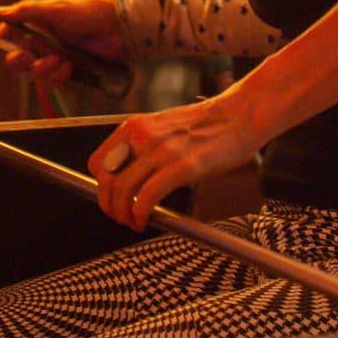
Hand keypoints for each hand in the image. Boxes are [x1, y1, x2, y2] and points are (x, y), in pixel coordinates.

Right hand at [0, 0, 123, 85]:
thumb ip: (26, 12)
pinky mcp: (70, 68)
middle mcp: (44, 38)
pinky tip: (68, 68)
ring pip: (36, 70)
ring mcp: (57, 54)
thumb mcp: (56, 9)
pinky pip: (55, 79)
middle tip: (25, 58)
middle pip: (19, 56)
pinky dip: (59, 76)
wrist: (121, 27)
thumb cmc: (89, 12)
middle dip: (19, 60)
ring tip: (57, 61)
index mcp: (37, 20)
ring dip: (42, 68)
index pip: (9, 32)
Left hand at [87, 92, 261, 230]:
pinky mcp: (182, 166)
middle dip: (108, 206)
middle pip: (106, 179)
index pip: (97, 162)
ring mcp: (161, 151)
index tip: (110, 199)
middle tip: (119, 217)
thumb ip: (144, 148)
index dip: (100, 187)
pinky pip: (147, 196)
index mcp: (135, 126)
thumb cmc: (208, 125)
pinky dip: (140, 214)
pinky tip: (146, 220)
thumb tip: (129, 178)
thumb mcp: (164, 129)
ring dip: (122, 214)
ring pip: (122, 190)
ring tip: (133, 222)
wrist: (239, 115)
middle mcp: (142, 136)